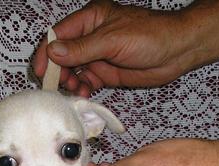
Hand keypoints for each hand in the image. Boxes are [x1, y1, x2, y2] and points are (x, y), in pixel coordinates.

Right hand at [33, 0, 195, 95]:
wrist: (179, 51)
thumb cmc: (151, 36)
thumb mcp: (112, 40)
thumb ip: (82, 48)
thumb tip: (52, 51)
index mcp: (90, 19)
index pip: (58, 35)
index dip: (46, 52)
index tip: (40, 70)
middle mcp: (90, 37)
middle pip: (62, 55)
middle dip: (57, 71)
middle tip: (59, 86)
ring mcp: (97, 55)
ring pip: (72, 71)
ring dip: (70, 82)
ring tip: (76, 91)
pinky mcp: (106, 72)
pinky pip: (86, 82)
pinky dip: (83, 89)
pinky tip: (86, 94)